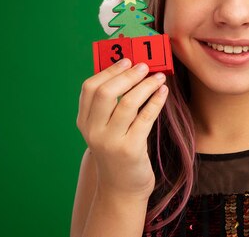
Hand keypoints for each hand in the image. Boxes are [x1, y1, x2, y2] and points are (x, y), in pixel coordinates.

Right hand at [76, 58, 167, 198]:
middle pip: (106, 92)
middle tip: (144, 65)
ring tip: (159, 77)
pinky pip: (145, 118)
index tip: (126, 61)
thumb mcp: (106, 129)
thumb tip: (130, 70)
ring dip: (146, 85)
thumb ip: (110, 105)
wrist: (121, 189)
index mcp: (84, 121)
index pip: (90, 88)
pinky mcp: (130, 149)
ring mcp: (110, 141)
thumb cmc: (118, 151)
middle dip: (127, 75)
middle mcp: (93, 131)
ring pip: (128, 103)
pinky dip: (156, 101)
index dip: (109, 70)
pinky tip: (163, 92)